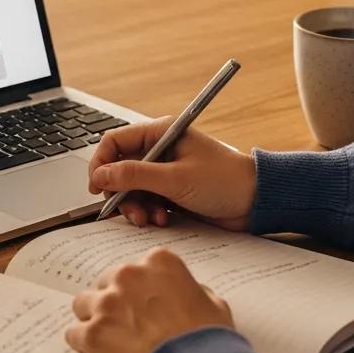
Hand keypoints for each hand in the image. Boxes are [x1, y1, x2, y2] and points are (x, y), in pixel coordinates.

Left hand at [65, 246, 232, 352]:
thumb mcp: (214, 304)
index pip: (137, 268)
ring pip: (83, 304)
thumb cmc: (209, 340)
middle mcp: (129, 276)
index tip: (143, 304)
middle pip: (106, 282)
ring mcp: (108, 304)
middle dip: (114, 301)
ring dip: (93, 319)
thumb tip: (183, 294)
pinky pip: (74, 334)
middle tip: (126, 325)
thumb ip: (192, 290)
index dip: (139, 289)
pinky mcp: (93, 334)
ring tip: (109, 340)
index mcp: (159, 262)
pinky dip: (83, 345)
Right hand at [88, 116, 255, 230]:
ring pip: (131, 188)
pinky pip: (146, 201)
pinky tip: (162, 220)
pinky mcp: (171, 191)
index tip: (97, 188)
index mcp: (161, 132)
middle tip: (130, 212)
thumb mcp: (175, 179)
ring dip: (135, 206)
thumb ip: (135, 176)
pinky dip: (149, 212)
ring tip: (150, 219)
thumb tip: (101, 176)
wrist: (256, 202)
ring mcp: (165, 171)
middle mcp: (160, 149)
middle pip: (120, 168)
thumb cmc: (225, 181)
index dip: (101, 164)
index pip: (115, 141)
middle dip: (121, 193)